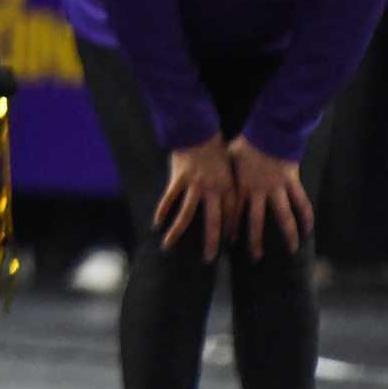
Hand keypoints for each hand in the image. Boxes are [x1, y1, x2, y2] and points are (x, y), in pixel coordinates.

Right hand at [153, 134, 235, 260]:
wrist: (198, 128)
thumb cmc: (216, 147)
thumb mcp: (229, 167)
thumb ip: (229, 185)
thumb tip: (229, 200)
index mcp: (228, 187)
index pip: (231, 216)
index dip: (229, 231)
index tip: (227, 245)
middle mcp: (213, 189)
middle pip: (213, 222)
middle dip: (211, 243)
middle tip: (209, 260)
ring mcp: (195, 184)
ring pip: (187, 214)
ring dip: (177, 232)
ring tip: (168, 246)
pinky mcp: (179, 178)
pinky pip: (170, 198)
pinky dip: (162, 210)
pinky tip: (156, 223)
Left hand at [228, 134, 312, 258]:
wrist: (268, 130)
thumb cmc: (246, 143)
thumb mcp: (230, 156)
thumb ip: (225, 169)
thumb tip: (211, 173)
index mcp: (242, 186)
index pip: (234, 212)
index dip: (231, 228)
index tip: (229, 243)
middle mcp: (259, 191)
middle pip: (256, 221)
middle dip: (255, 241)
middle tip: (256, 258)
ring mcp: (277, 188)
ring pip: (283, 216)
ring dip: (288, 234)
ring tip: (292, 250)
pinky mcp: (291, 182)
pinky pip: (301, 202)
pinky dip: (306, 215)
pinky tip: (309, 229)